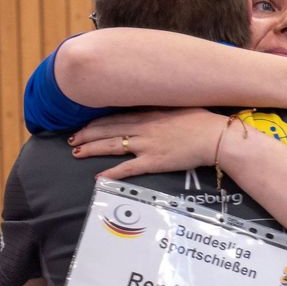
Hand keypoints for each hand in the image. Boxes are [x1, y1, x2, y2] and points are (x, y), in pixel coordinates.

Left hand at [69, 108, 223, 179]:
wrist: (215, 136)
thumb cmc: (202, 121)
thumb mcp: (178, 107)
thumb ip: (161, 109)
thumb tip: (149, 110)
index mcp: (148, 113)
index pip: (115, 117)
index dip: (96, 122)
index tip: (84, 125)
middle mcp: (143, 128)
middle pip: (107, 130)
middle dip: (87, 134)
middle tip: (72, 139)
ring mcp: (147, 145)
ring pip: (112, 146)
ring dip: (92, 149)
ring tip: (77, 152)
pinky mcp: (154, 161)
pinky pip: (128, 168)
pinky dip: (112, 173)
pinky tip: (99, 178)